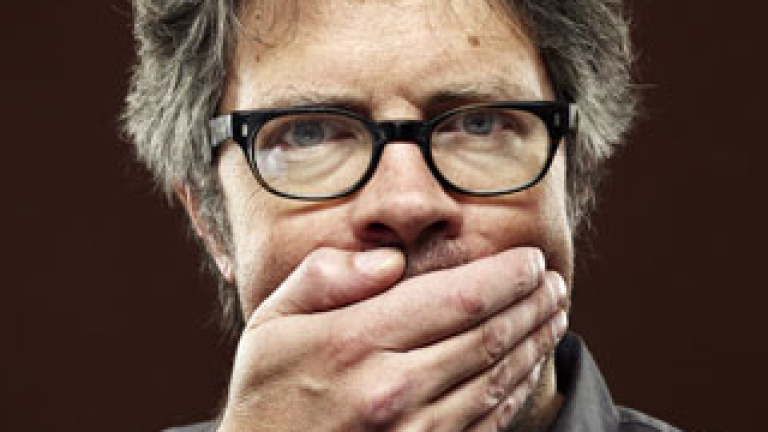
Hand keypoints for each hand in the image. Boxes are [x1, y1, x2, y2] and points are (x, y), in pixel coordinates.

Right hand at [217, 247, 567, 431]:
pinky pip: (487, 421)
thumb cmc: (269, 389)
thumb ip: (327, 277)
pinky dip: (517, 388)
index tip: (532, 260)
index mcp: (356, 341)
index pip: (458, 298)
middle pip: (488, 336)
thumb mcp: (272, 321)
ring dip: (535, 343)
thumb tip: (391, 258)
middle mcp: (392, 388)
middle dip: (533, 304)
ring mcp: (412, 431)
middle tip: (554, 283)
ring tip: (554, 316)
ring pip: (497, 379)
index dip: (508, 276)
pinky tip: (528, 364)